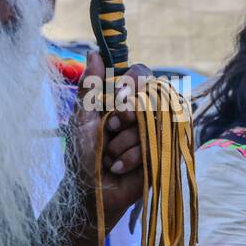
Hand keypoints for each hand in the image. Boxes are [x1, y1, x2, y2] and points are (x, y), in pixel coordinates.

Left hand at [68, 52, 150, 227]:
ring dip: (123, 141)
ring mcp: (156, 135)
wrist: (89, 193)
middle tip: (110, 128)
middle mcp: (143, 114)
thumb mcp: (82, 119)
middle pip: (151, 94)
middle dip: (126, 113)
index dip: (133, 81)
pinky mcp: (163, 156)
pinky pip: (153, 145)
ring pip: (151, 122)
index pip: (142, 73)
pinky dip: (131, 157)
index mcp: (125, 101)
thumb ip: (89, 86)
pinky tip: (118, 168)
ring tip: (110, 156)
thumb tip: (94, 52)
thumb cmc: (83, 156)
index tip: (118, 95)